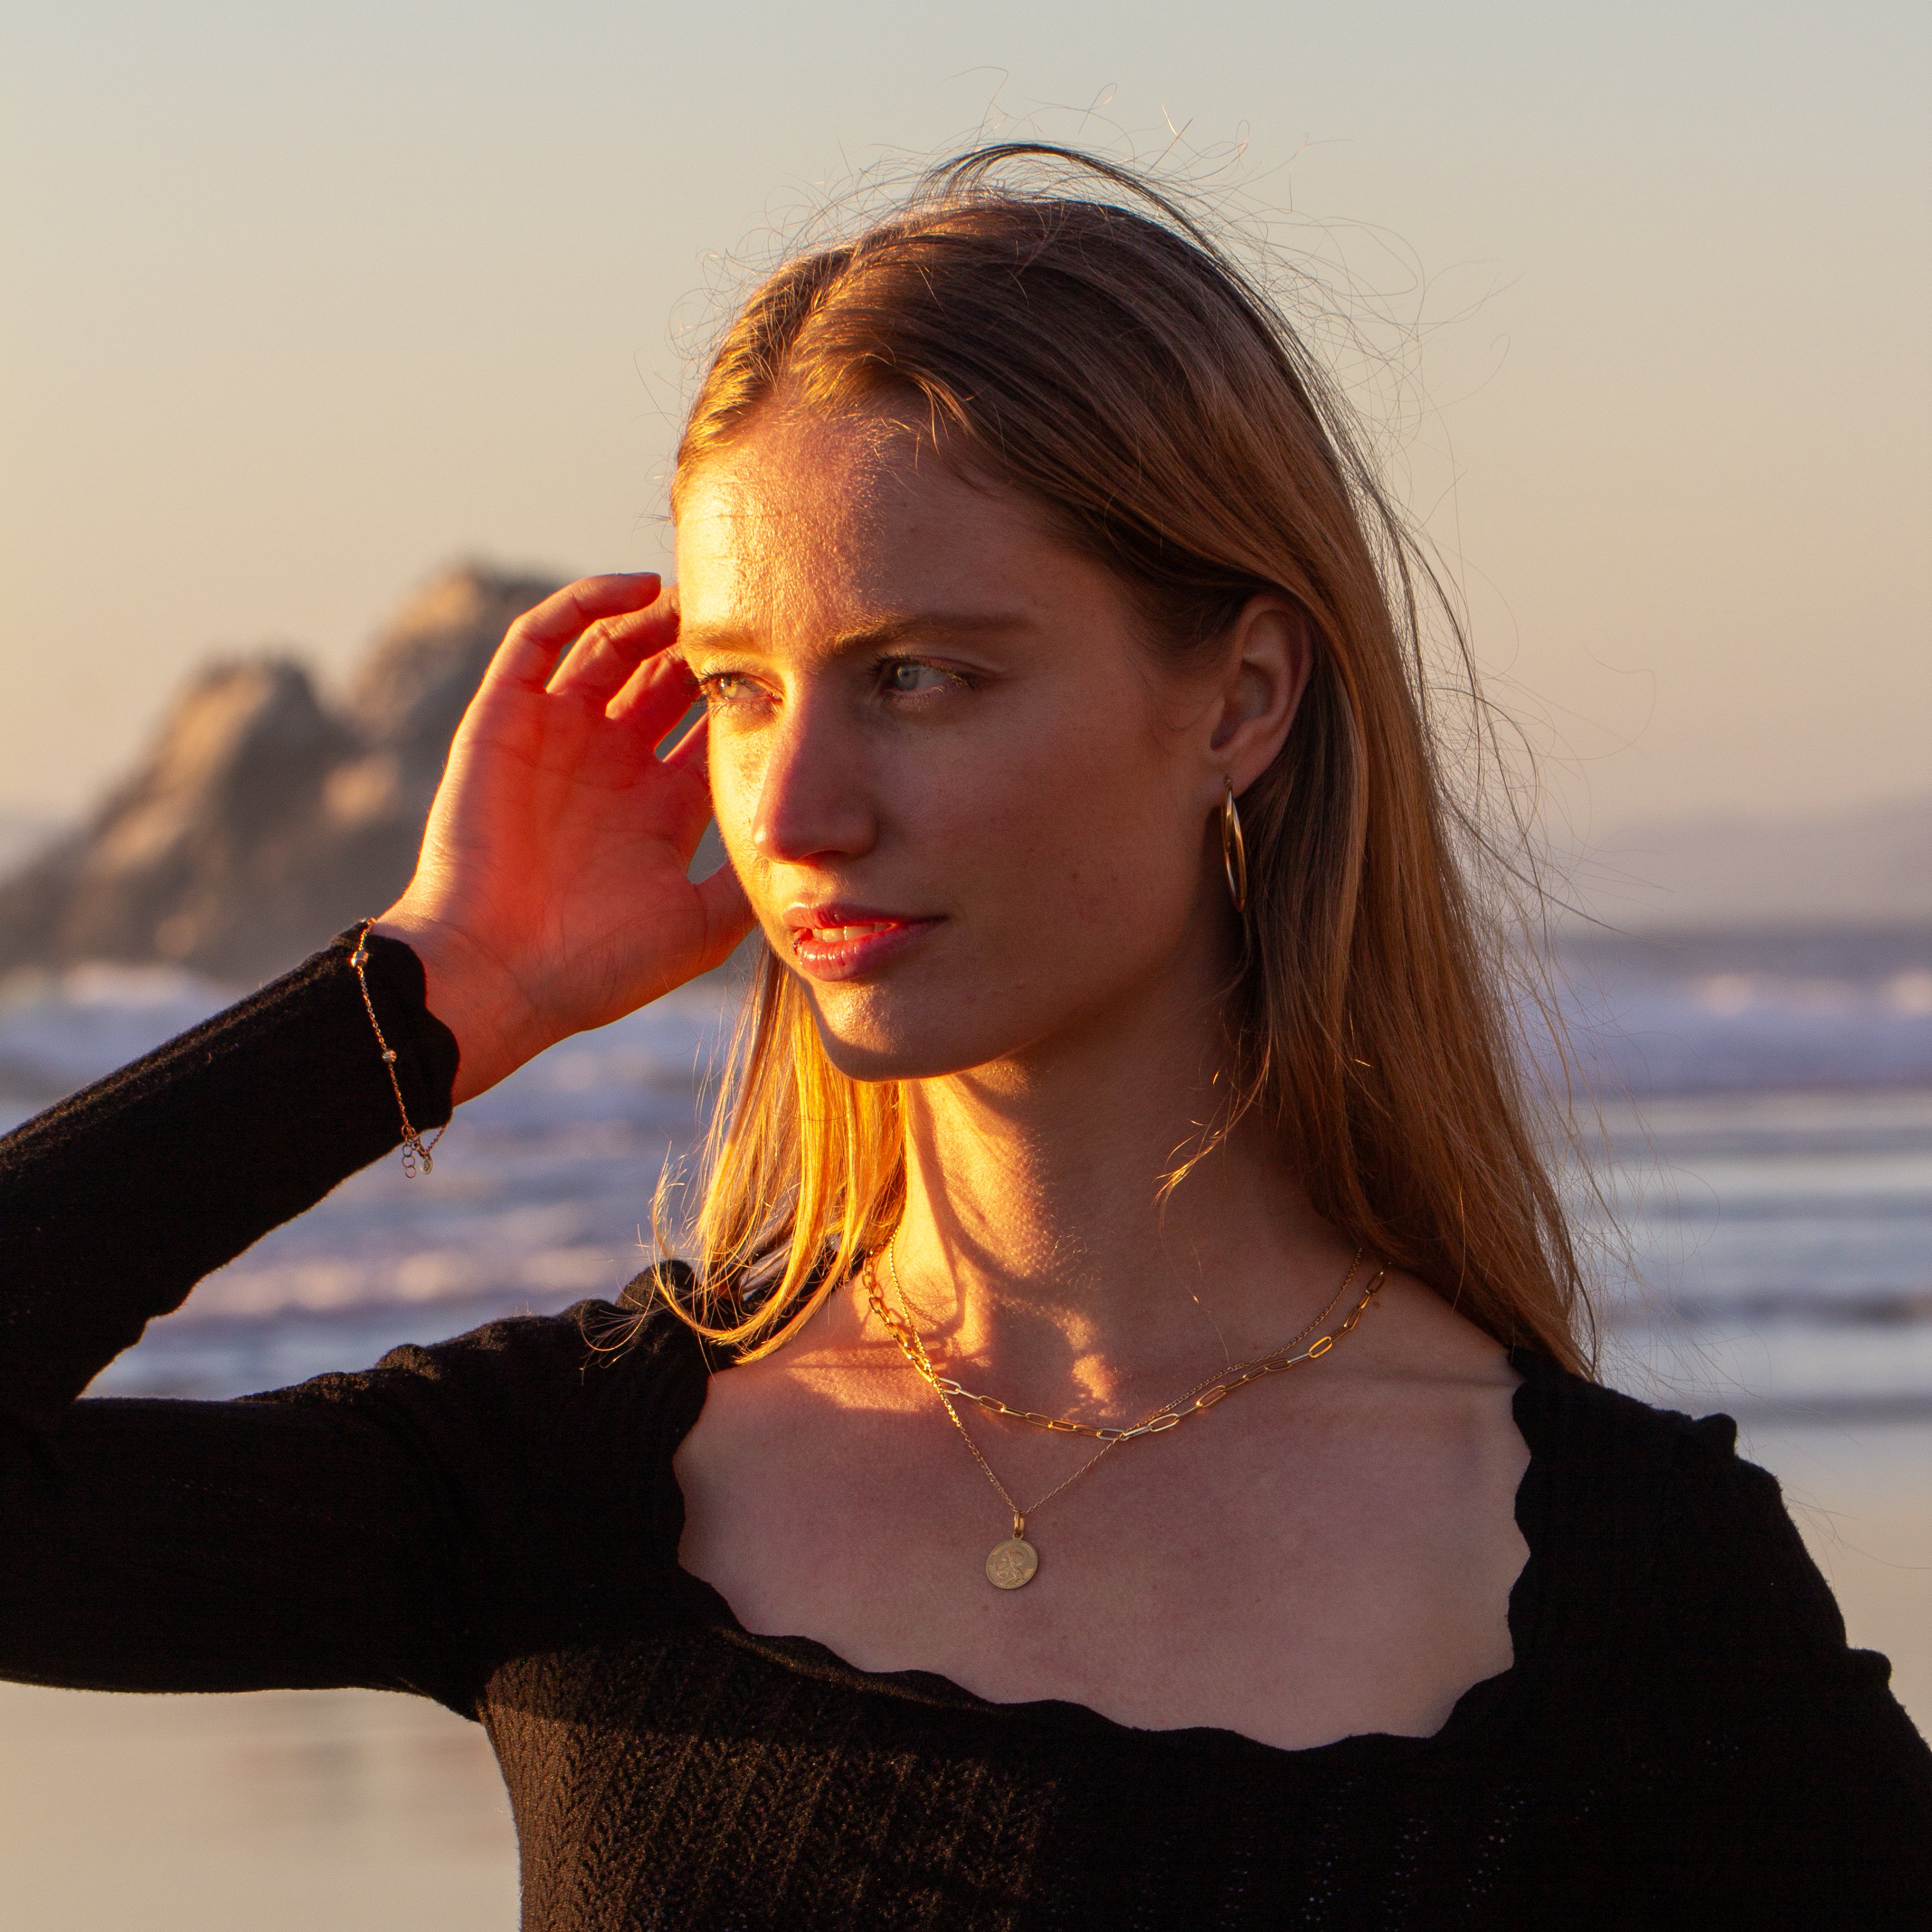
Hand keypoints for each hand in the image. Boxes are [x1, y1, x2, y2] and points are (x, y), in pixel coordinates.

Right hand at [373, 574, 751, 1101]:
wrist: (497, 977)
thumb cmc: (596, 966)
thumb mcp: (704, 926)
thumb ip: (754, 880)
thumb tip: (820, 849)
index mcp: (659, 809)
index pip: (711, 728)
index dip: (747, 692)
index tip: (792, 658)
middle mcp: (611, 766)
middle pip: (665, 678)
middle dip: (703, 644)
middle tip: (751, 609)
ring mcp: (557, 738)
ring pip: (610, 648)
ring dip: (653, 617)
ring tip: (699, 594)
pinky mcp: (504, 719)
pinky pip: (541, 639)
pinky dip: (583, 603)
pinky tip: (635, 588)